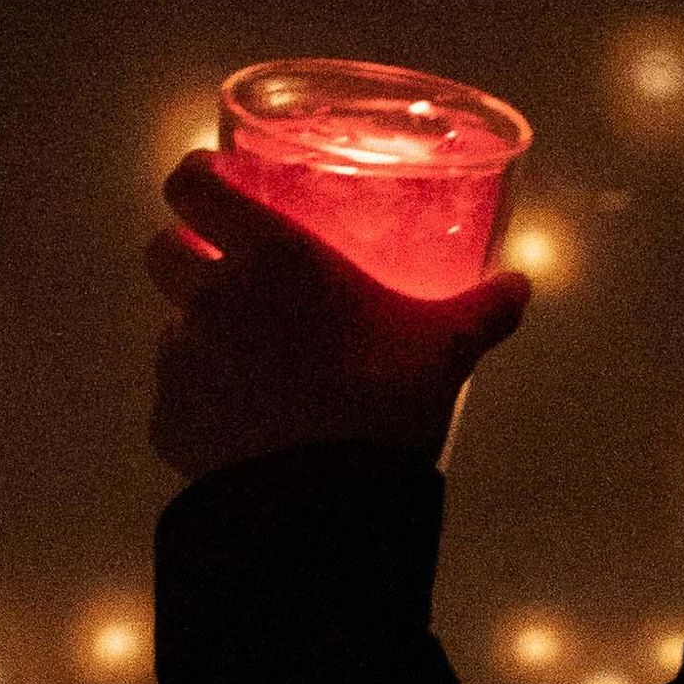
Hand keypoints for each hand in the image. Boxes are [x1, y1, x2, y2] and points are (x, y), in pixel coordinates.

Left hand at [144, 146, 534, 483]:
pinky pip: (176, 398)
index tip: (216, 181)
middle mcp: (211, 297)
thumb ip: (483, 309)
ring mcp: (179, 361)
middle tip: (230, 271)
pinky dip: (201, 404)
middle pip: (161, 249)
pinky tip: (246, 428)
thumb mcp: (445, 348)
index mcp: (270, 256)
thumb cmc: (386, 401)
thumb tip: (521, 285)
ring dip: (199, 332)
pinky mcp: (165, 422)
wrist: (326, 506)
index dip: (196, 177)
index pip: (192, 186)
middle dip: (186, 251)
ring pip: (170, 326)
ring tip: (253, 364)